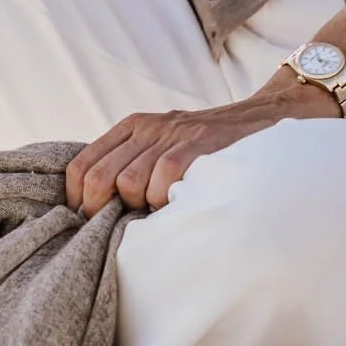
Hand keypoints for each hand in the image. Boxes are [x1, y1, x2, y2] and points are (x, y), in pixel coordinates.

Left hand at [64, 71, 338, 213]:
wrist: (270, 116)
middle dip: (102, 211)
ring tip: (161, 211)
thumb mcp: (169, 145)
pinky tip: (181, 204)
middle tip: (121, 228)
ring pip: (128, 185)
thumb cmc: (215, 147)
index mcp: (133, 127)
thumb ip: (137, 166)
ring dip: (141, 208)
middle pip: (97, 179)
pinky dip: (166, 202)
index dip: (76, 201)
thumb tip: (98, 211)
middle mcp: (147, 128)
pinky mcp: (196, 145)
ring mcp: (172, 135)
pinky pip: (162, 182)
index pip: (80, 166)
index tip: (87, 224)